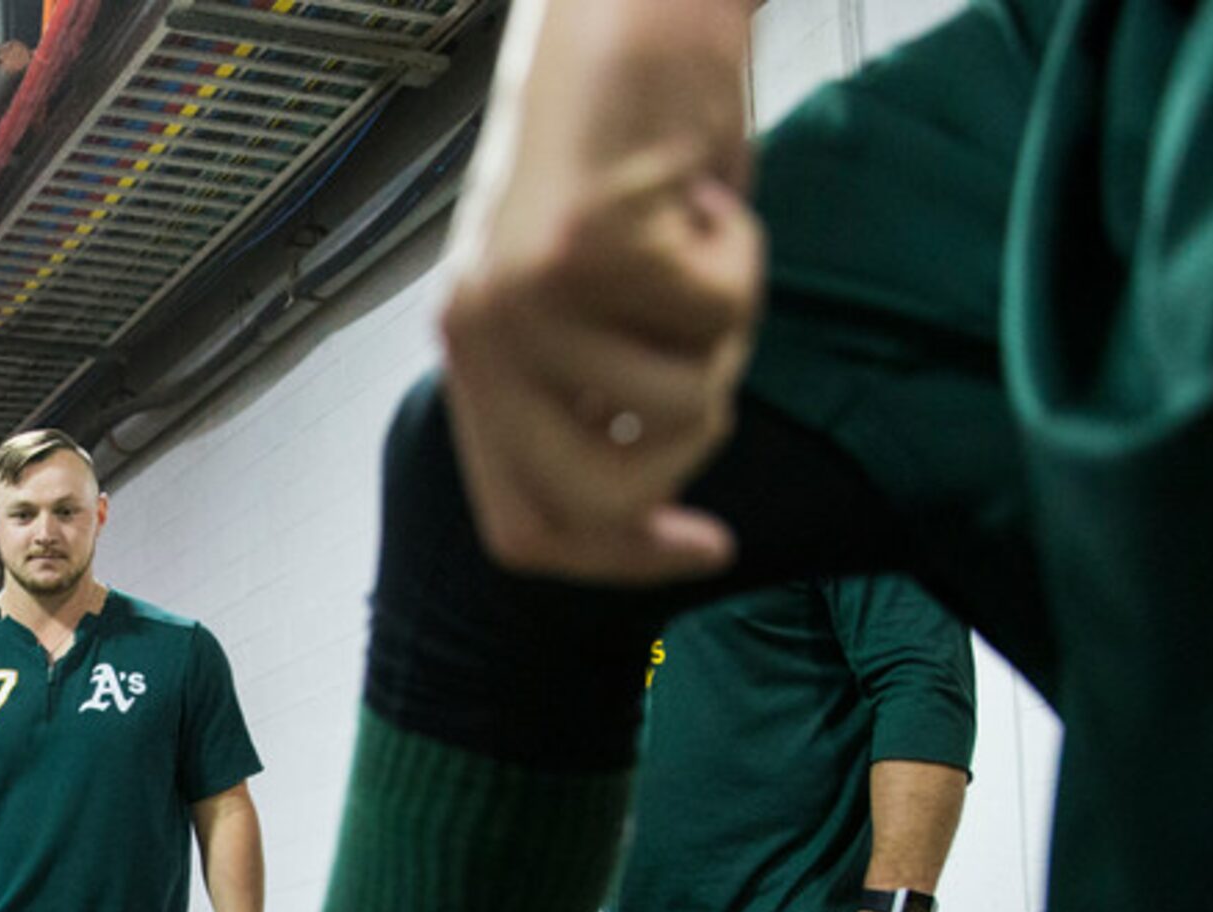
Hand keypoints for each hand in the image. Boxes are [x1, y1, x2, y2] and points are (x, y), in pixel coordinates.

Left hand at [437, 0, 760, 582]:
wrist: (629, 22)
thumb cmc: (624, 165)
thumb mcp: (587, 311)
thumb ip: (591, 406)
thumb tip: (643, 518)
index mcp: (472, 364)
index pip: (523, 527)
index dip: (615, 557)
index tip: (700, 547)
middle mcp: (480, 340)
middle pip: (600, 494)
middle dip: (686, 451)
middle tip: (708, 359)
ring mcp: (526, 296)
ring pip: (681, 402)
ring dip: (724, 331)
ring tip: (690, 248)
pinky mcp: (587, 246)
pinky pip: (718, 315)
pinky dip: (740, 260)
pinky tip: (699, 202)